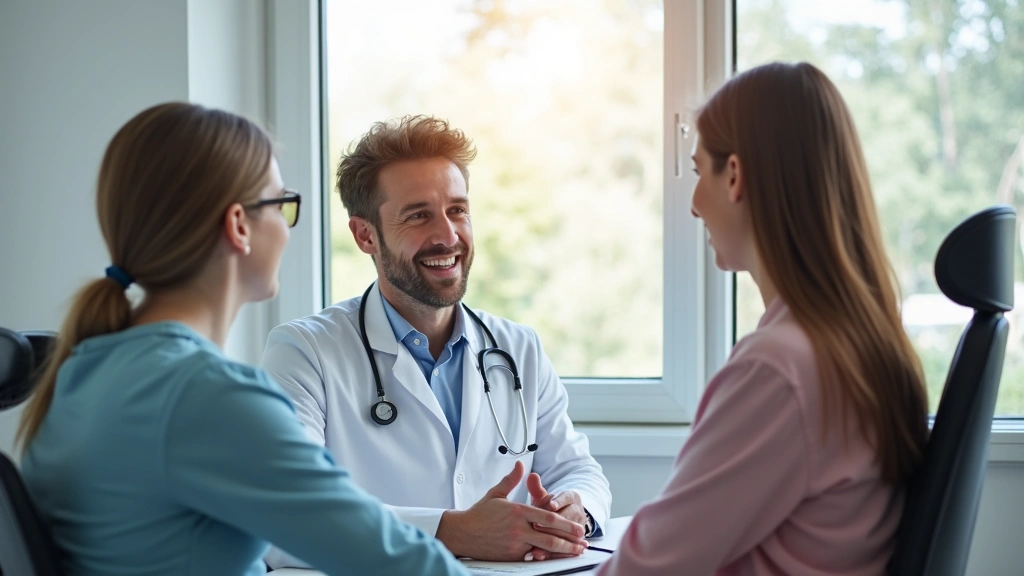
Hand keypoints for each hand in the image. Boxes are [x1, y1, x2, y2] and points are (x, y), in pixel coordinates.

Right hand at [436, 460, 587, 560]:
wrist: (462, 532)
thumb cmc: (479, 513)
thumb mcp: (496, 493)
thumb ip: (512, 480)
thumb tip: (520, 464)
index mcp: (518, 511)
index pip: (547, 518)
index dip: (565, 523)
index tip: (578, 527)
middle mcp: (518, 529)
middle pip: (550, 536)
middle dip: (570, 540)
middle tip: (583, 542)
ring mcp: (515, 544)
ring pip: (543, 549)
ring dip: (562, 551)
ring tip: (575, 552)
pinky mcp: (510, 556)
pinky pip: (531, 557)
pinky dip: (545, 557)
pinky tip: (556, 558)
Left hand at [525, 472, 588, 560]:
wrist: (564, 520)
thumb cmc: (550, 507)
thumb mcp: (544, 498)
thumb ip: (536, 488)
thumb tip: (532, 476)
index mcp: (572, 497)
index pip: (567, 497)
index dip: (558, 501)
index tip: (549, 505)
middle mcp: (578, 511)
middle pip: (568, 517)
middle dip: (552, 524)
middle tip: (536, 526)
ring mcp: (578, 528)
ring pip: (567, 534)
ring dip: (552, 539)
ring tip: (536, 544)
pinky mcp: (574, 543)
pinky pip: (564, 548)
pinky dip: (552, 553)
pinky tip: (540, 555)